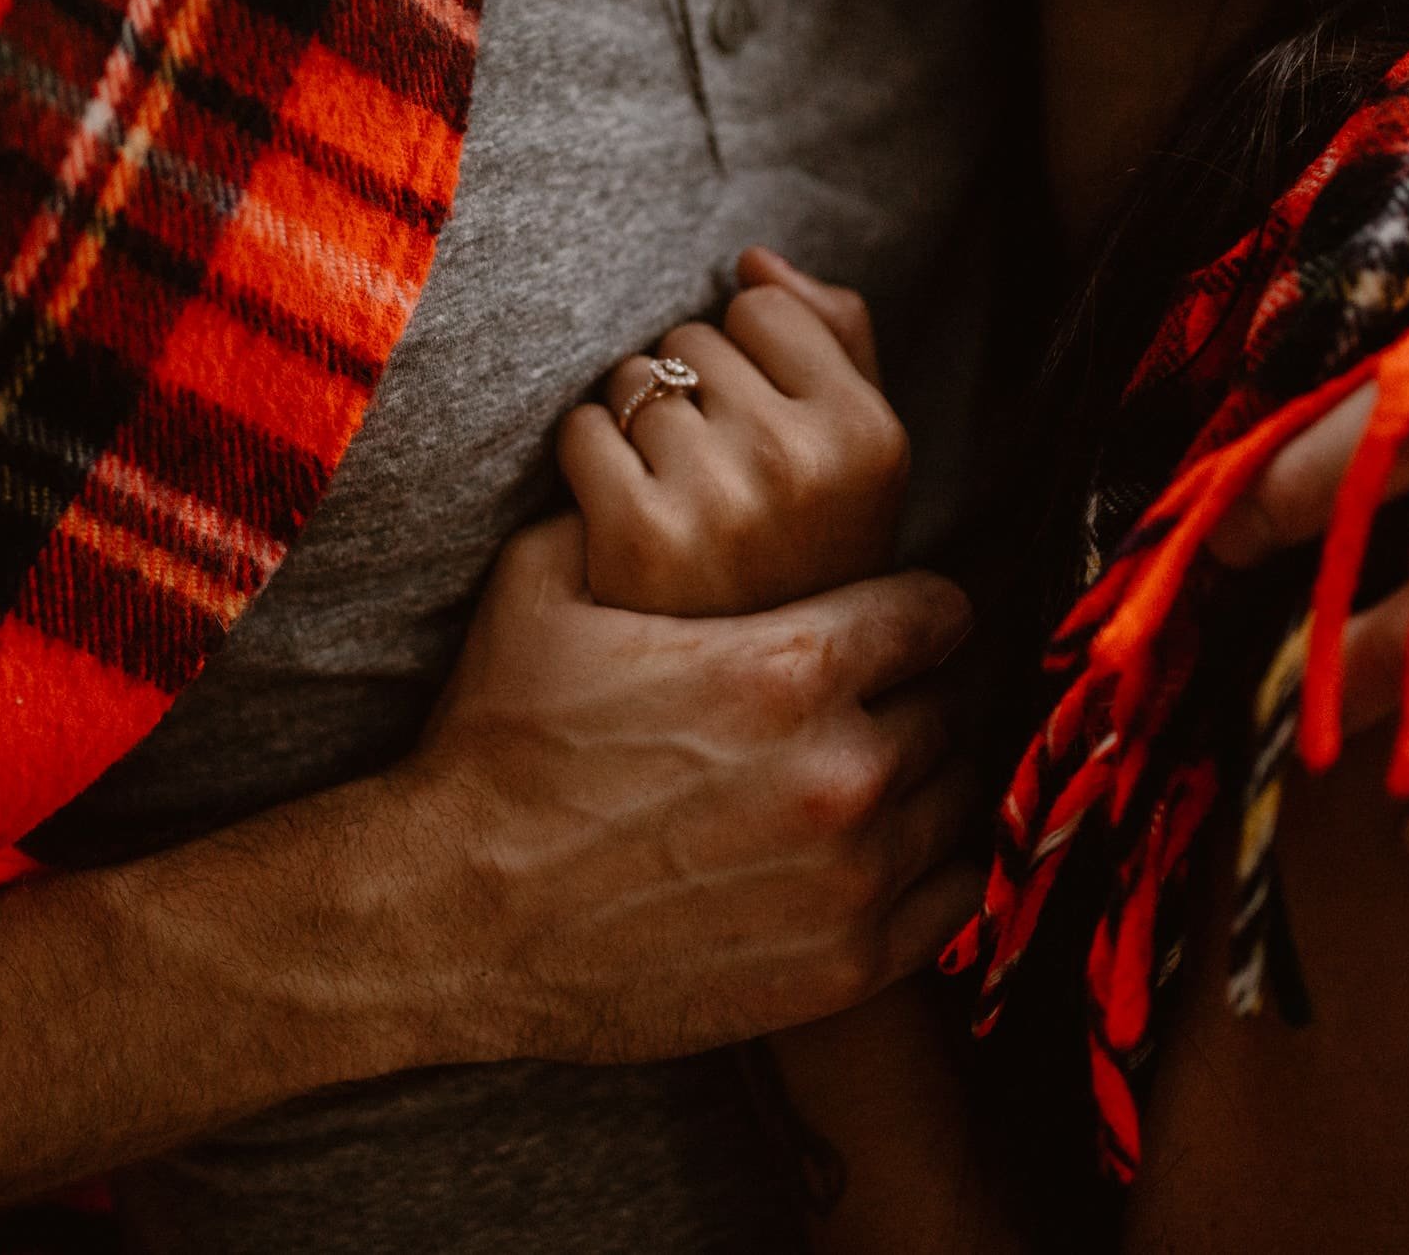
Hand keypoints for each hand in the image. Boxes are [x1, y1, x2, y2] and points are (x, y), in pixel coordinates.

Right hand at [399, 515, 981, 1063]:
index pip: (936, 611)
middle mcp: (841, 769)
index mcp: (790, 665)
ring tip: (867, 778)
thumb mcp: (544, 586)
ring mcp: (849, 878)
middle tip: (864, 704)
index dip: (912, 608)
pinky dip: (931, 869)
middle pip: (947, 706)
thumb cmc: (496, 746)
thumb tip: (660, 441)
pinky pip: (957, 898)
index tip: (893, 622)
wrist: (451, 916)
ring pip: (955, 798)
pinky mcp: (842, 966)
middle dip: (908, 695)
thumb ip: (631, 506)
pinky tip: (883, 855)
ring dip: (921, 781)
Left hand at [557, 248, 908, 615]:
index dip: (747, 360)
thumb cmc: (797, 555)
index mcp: (871, 436)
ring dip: (634, 425)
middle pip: (692, 338)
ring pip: (631, 380)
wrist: (736, 694)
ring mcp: (719, 500)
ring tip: (674, 499)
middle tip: (714, 479)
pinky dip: (587, 463)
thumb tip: (753, 259)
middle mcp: (802, 462)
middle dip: (690, 391)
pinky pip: (581, 431)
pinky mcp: (637, 534)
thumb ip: (832, 340)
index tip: (761, 428)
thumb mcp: (855, 458)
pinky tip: (621, 516)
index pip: (762, 306)